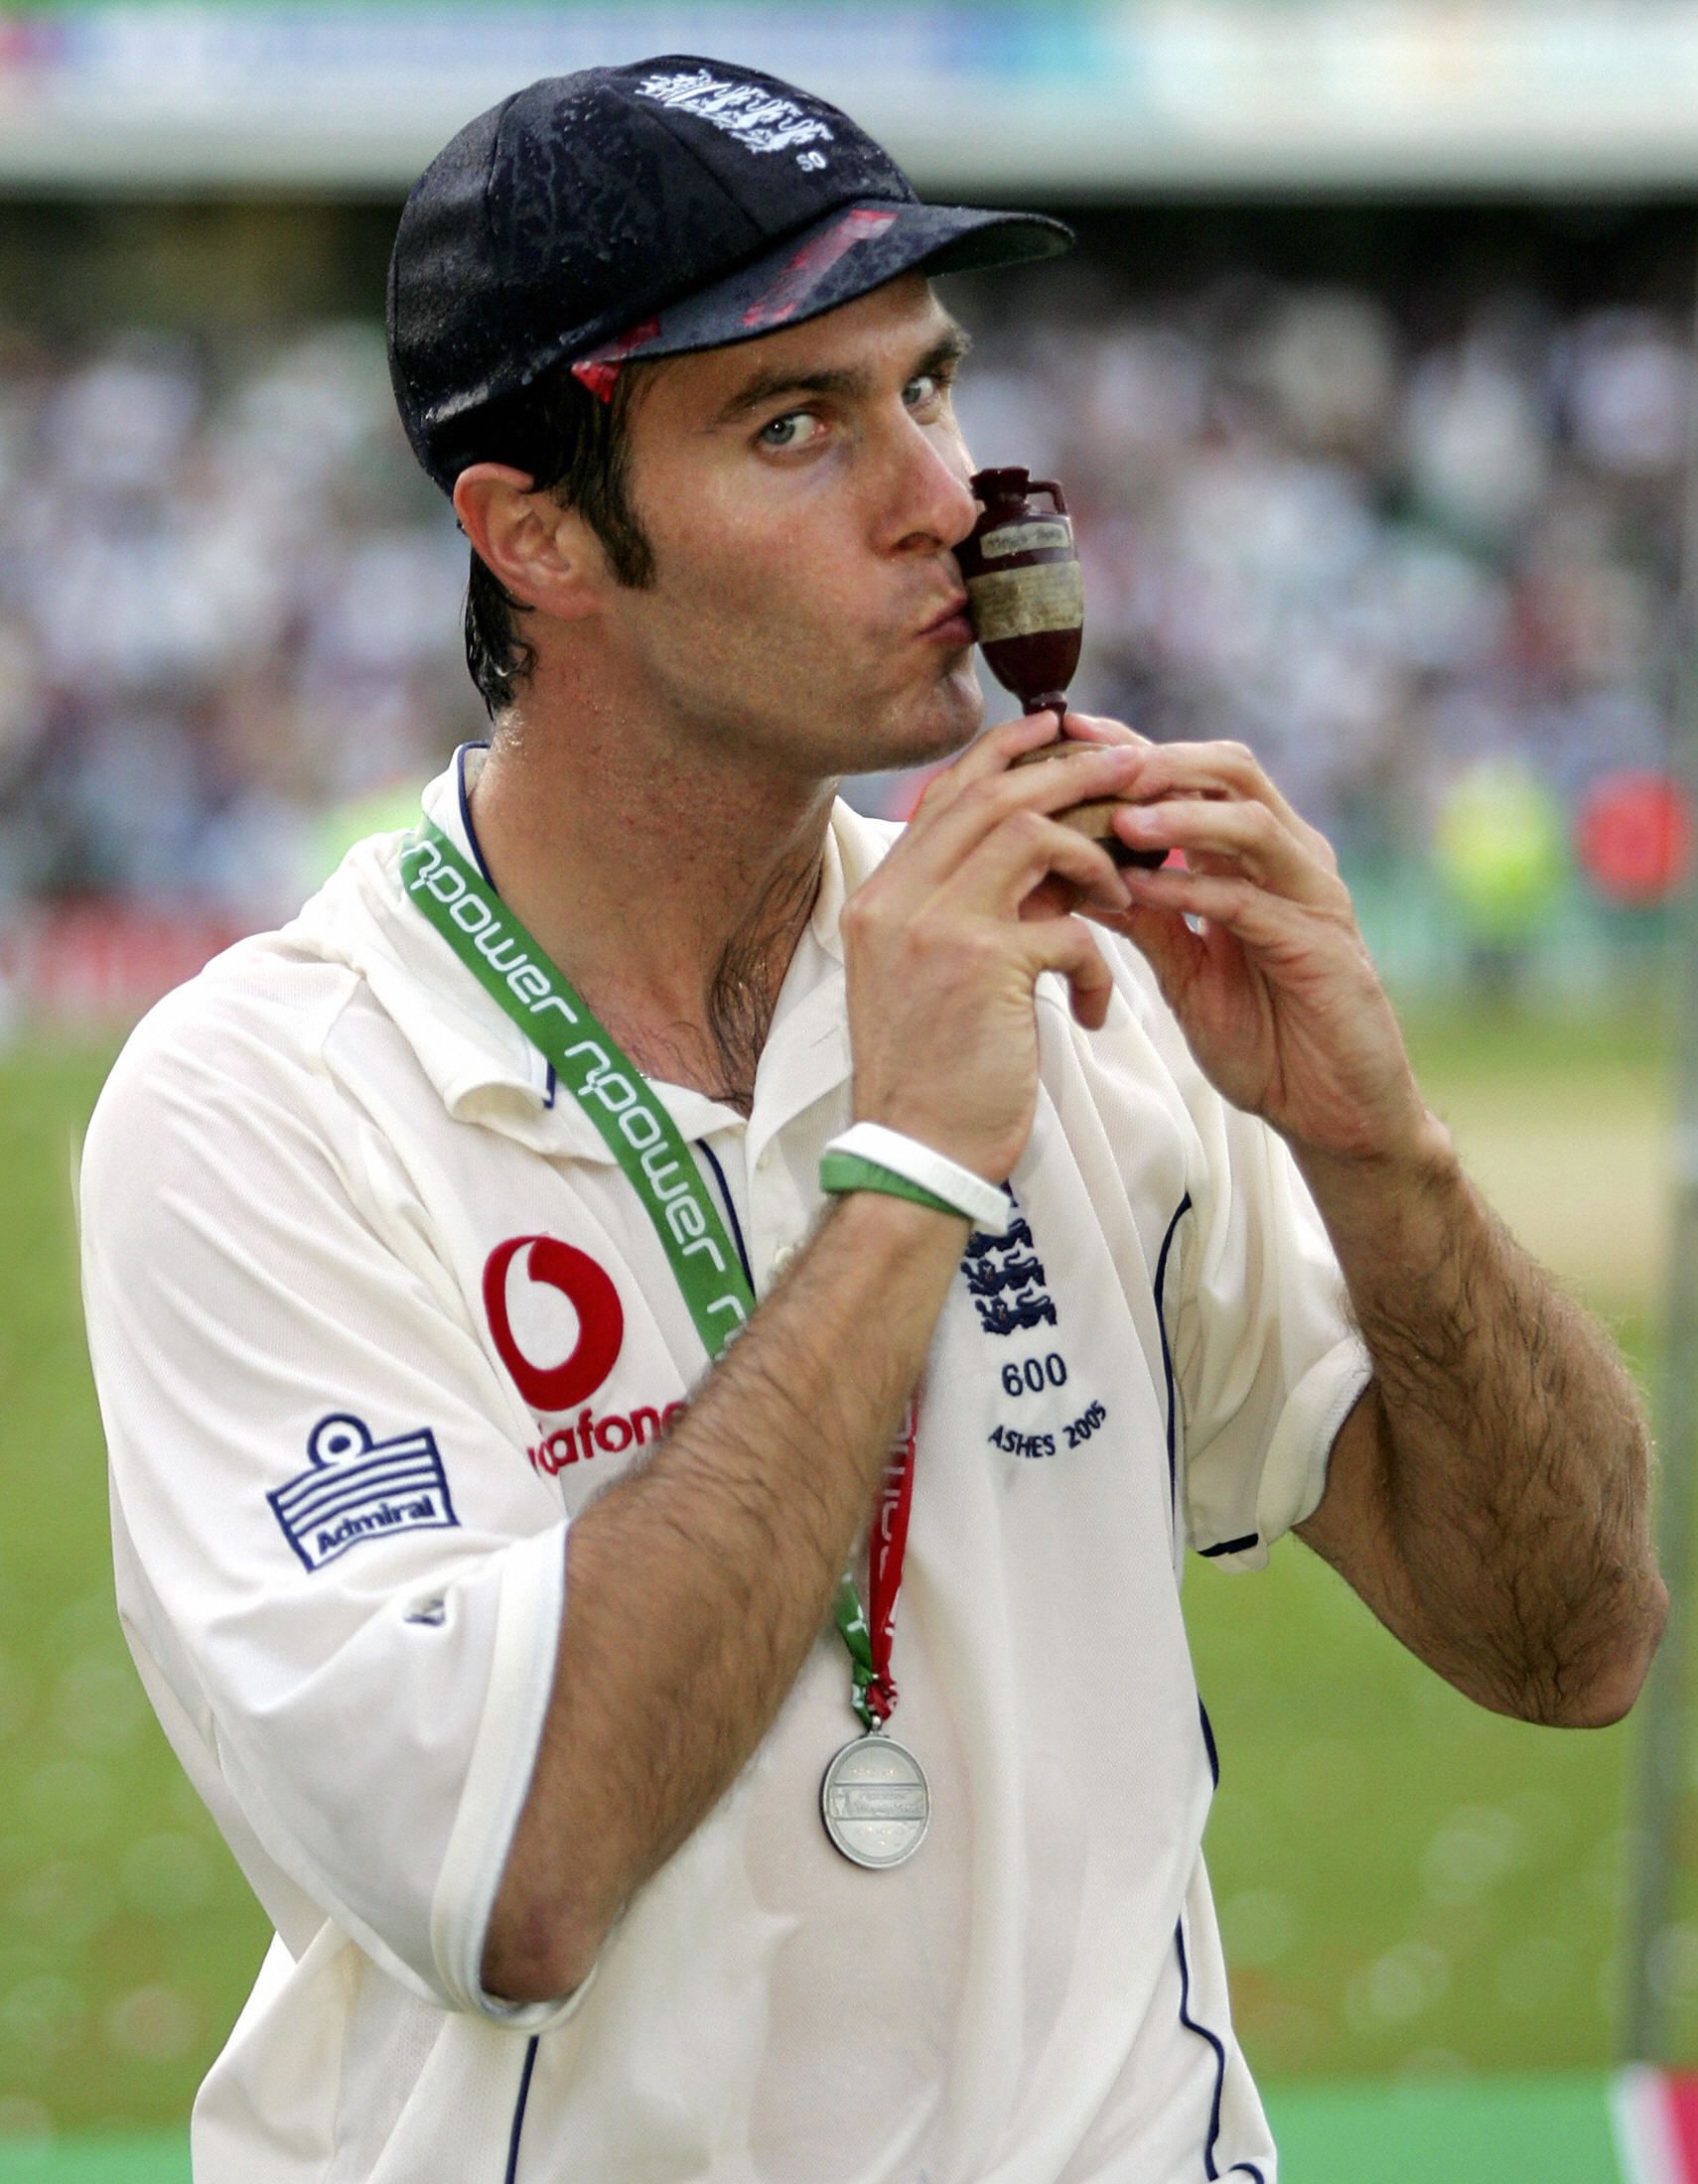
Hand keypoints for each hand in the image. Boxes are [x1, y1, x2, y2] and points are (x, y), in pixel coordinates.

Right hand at [841, 712, 1141, 1182]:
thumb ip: (968, 909)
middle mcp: (897, 900)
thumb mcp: (931, 976)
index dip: (1005, 752)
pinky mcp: (984, 967)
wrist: (915, 1156)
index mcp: (880, 897)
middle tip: (1133, 768)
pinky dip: (1100, 964)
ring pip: (1032, 836)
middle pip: (994, 796)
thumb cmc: (933, 1075)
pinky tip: (1097, 1008)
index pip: (945, 794)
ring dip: (1096, 856)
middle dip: (1072, 775)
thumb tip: (1044, 854)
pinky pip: (1071, 928)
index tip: (1059, 729)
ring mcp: (936, 929)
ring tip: (1126, 892)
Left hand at [1063, 725, 1426, 1164]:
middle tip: (1090, 761)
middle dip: (1157, 760)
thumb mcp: (1185, 974)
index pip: (1195, 776)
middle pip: (1230, 770)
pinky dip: (1196, 889)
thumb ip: (1146, 920)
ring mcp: (1313, 896)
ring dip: (1179, 817)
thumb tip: (1077, 874)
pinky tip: (1144, 890)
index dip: (1133, 750)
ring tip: (1118, 818)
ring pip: (1251, 822)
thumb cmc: (1265, 1039)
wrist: (1334, 1113)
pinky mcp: (1323, 945)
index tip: (1064, 737)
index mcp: (1256, 855)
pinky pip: (1254, 901)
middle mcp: (1291, 859)